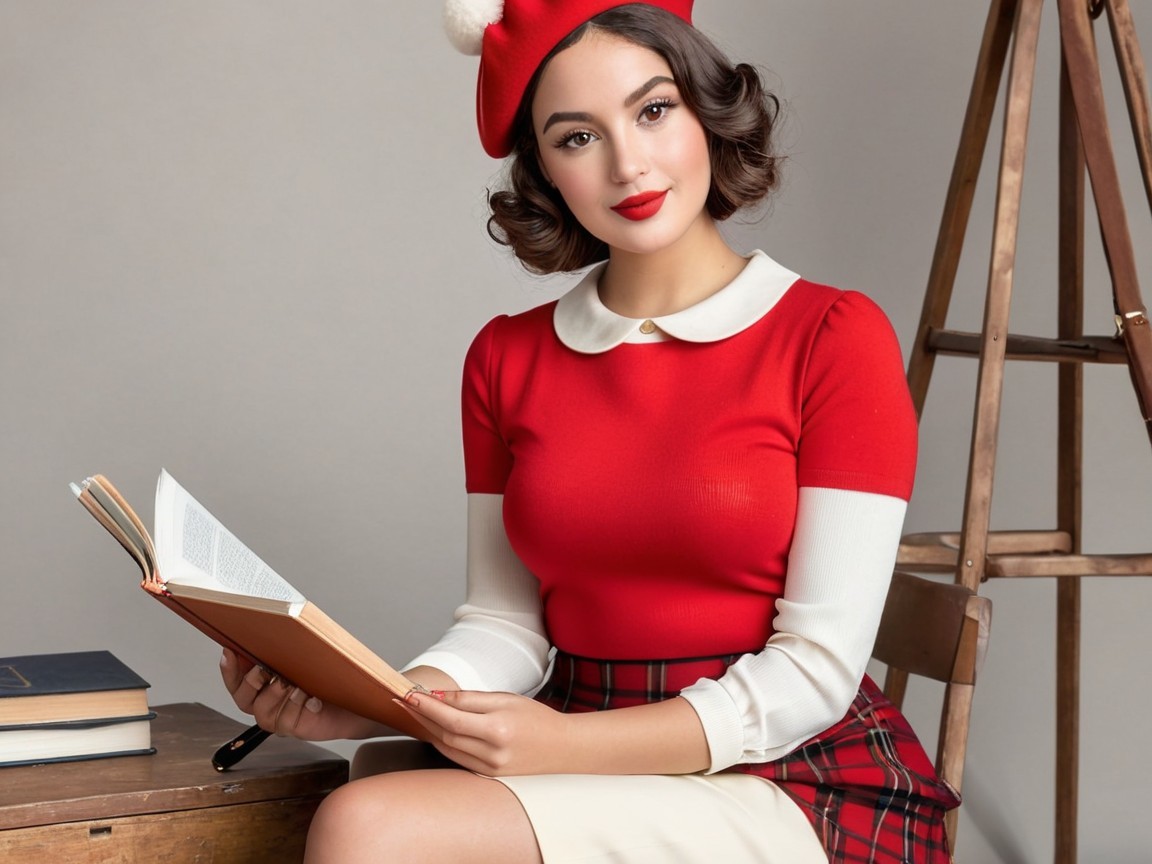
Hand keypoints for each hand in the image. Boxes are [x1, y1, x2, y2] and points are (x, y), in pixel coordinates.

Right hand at [219, 648, 380, 740]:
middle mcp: (268, 703)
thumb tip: (273, 628)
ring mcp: (281, 718)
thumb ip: (286, 648)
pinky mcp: (297, 728)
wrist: (356, 699)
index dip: (229, 669)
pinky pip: (287, 721)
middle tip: (263, 668)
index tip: (230, 651)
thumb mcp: (307, 656)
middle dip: (250, 682)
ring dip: (274, 694)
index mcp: (264, 685)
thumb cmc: (329, 675)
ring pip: (263, 712)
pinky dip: (297, 706)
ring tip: (290, 682)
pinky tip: (310, 697)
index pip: (236, 680)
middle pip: (243, 699)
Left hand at [395, 689, 575, 775]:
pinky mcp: (488, 776)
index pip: (452, 718)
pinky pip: (457, 758)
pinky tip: (434, 730)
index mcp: (498, 729)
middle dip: (422, 716)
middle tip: (402, 700)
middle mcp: (492, 753)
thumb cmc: (536, 719)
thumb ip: (471, 699)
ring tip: (413, 712)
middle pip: (445, 734)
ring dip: (428, 729)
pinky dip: (443, 743)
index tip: (408, 694)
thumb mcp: (507, 699)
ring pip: (447, 748)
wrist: (563, 748)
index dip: (427, 706)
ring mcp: (489, 768)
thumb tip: (440, 696)